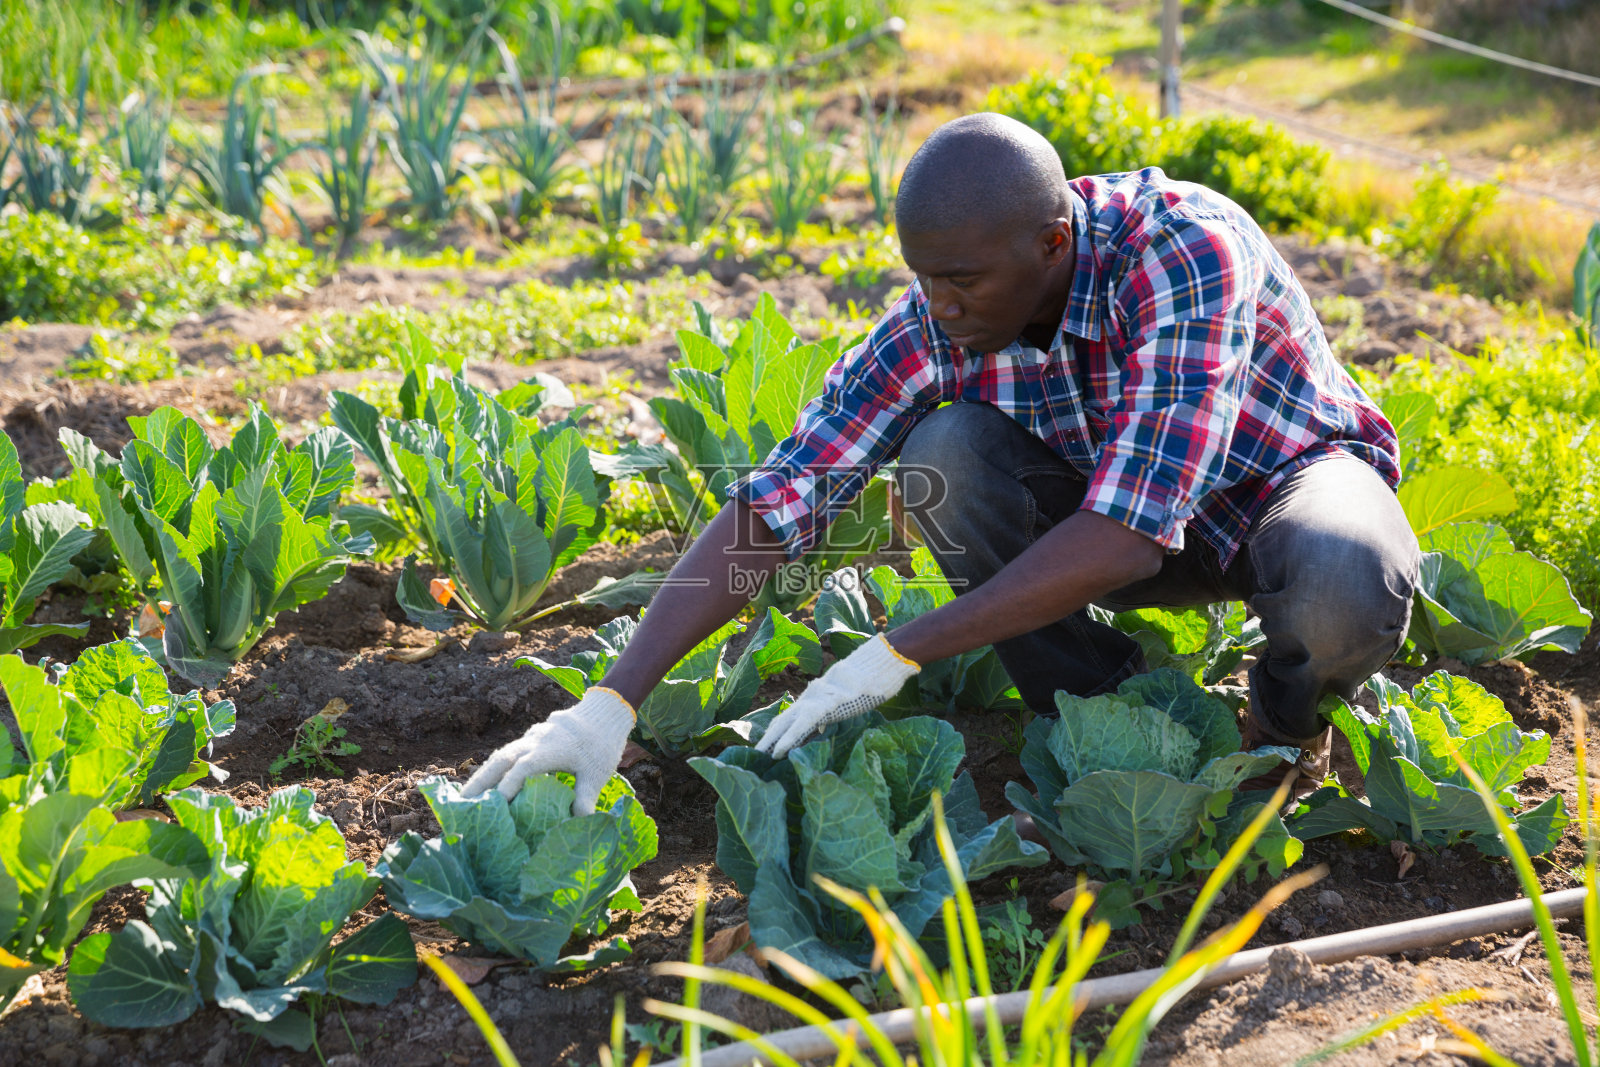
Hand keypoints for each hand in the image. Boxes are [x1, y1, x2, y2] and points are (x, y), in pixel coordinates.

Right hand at [461, 687, 634, 813]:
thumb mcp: (598, 773)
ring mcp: (530, 738)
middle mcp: (534, 742)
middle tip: (461, 803)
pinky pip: (507, 752)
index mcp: (549, 750)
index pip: (521, 769)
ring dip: (482, 774)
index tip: (495, 808)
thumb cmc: (601, 744)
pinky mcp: (531, 738)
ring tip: (464, 797)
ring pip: (500, 755)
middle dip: (480, 781)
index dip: (507, 787)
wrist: (604, 712)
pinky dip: (494, 768)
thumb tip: (581, 821)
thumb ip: (586, 796)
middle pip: (500, 760)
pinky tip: (485, 783)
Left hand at [755, 633, 919, 757]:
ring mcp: (817, 699)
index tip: (765, 747)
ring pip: (786, 723)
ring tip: (759, 757)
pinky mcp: (826, 704)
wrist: (882, 663)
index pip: (790, 716)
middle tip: (754, 757)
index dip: (777, 731)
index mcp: (816, 697)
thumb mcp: (847, 699)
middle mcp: (811, 697)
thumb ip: (830, 712)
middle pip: (782, 720)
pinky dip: (787, 739)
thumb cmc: (870, 681)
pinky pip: (801, 725)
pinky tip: (778, 752)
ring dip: (770, 742)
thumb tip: (821, 727)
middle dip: (767, 738)